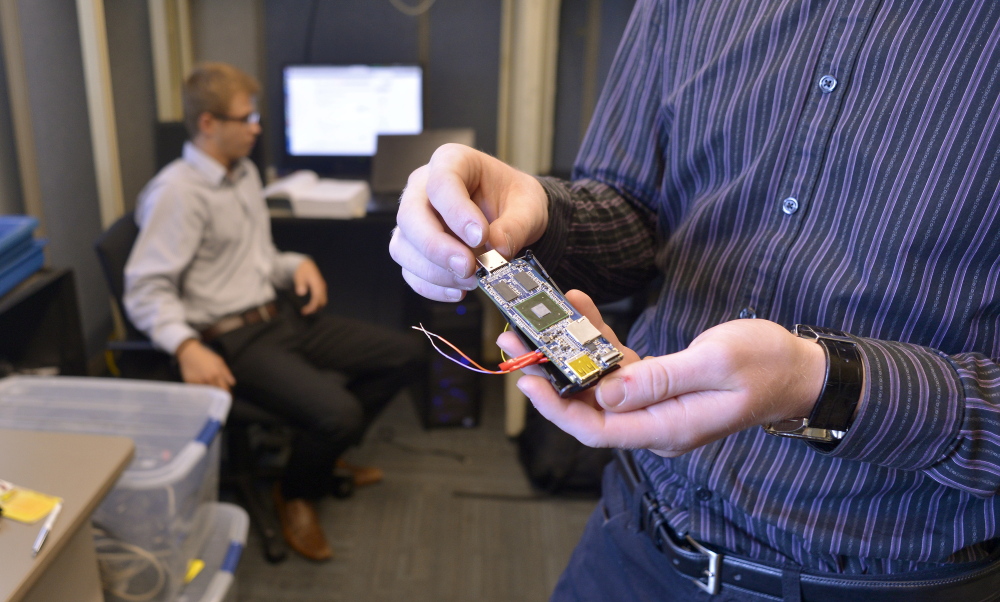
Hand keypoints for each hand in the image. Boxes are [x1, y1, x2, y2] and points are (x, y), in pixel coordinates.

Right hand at [175, 339, 235, 392]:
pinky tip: (202, 394)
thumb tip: (233, 384)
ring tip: (211, 397)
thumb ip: (226, 373)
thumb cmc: (206, 356)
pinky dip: (200, 394)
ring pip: (206, 393)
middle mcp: (208, 378)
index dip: (228, 394)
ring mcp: (198, 381)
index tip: (229, 398)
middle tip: (220, 398)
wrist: (189, 352)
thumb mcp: (219, 361)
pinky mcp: (190, 382)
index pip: (224, 388)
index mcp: (217, 373)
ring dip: (209, 396)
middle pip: (216, 393)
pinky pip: (197, 392)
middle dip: (219, 396)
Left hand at [293, 258, 327, 314]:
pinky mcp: (322, 289)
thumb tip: (301, 293)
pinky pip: (321, 299)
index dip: (312, 307)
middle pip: (322, 302)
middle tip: (303, 312)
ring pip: (323, 301)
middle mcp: (322, 287)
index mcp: (317, 284)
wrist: (306, 265)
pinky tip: (309, 306)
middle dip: (314, 309)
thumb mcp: (299, 276)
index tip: (304, 311)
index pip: (317, 299)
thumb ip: (300, 284)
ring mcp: (323, 288)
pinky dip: (316, 304)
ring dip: (315, 308)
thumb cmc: (302, 271)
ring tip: (305, 311)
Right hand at [389, 143, 548, 301]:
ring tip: (471, 280)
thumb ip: (517, 225)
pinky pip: (410, 271)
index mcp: (451, 162)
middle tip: (469, 266)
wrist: (511, 217)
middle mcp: (423, 188)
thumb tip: (499, 248)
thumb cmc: (513, 200)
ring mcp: (414, 220)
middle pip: (410, 216)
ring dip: (435, 271)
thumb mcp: (528, 205)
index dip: (457, 212)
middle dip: (438, 247)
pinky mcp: (414, 249)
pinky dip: (432, 286)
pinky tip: (459, 291)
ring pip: (403, 247)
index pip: (441, 183)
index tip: (480, 236)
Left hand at [502, 292, 825, 456]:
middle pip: (588, 407)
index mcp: (667, 427)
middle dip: (550, 375)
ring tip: (539, 320)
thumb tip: (606, 394)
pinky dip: (599, 340)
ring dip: (569, 352)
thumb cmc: (766, 365)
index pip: (596, 428)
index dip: (556, 407)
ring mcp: (656, 405)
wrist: (800, 369)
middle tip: (516, 341)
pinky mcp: (660, 385)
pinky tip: (581, 308)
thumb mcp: (715, 364)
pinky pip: (620, 366)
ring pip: (599, 384)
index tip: (527, 380)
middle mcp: (655, 422)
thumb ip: (659, 380)